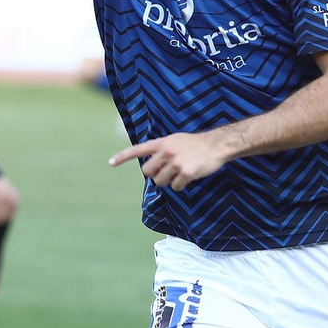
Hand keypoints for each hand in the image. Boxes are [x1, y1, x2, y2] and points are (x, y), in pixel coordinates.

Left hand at [110, 132, 231, 190]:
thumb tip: (152, 164)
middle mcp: (166, 152)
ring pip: (161, 182)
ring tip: (180, 174)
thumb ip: (163, 149)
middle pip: (148, 172)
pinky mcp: (185, 172)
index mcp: (162, 143)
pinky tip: (188, 178)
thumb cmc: (196, 144)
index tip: (110, 163)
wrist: (216, 145)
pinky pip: (176, 187)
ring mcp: (175, 162)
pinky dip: (181, 186)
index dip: (123, 157)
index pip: (138, 150)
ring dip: (169, 182)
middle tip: (167, 173)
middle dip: (155, 176)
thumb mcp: (176, 140)